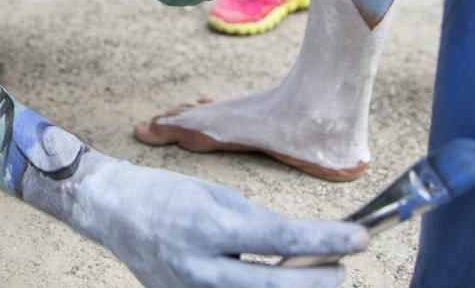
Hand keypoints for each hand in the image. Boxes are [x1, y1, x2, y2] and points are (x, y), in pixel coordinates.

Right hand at [74, 159, 367, 287]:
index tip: (360, 237)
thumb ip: (258, 222)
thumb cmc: (166, 195)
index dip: (325, 240)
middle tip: (341, 269)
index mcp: (207, 225)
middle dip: (316, 281)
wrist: (114, 212)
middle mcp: (198, 266)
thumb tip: (300, 245)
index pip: (280, 238)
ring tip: (311, 277)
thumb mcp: (216, 195)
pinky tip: (272, 282)